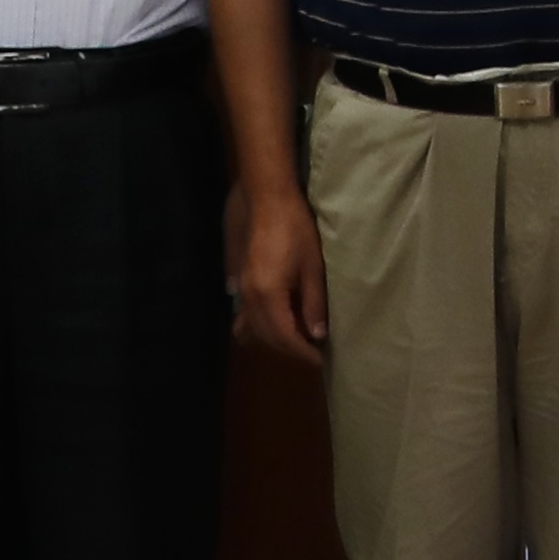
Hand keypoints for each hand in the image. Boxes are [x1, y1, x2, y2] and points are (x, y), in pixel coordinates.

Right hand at [231, 185, 329, 363]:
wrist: (265, 199)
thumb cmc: (296, 230)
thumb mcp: (312, 268)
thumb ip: (313, 304)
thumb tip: (317, 335)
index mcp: (268, 297)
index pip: (285, 337)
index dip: (303, 352)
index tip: (321, 360)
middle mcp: (248, 297)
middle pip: (266, 335)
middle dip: (289, 348)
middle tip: (312, 353)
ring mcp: (240, 288)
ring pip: (252, 326)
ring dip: (273, 338)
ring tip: (295, 340)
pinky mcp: (238, 277)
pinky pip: (243, 312)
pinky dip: (256, 324)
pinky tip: (269, 322)